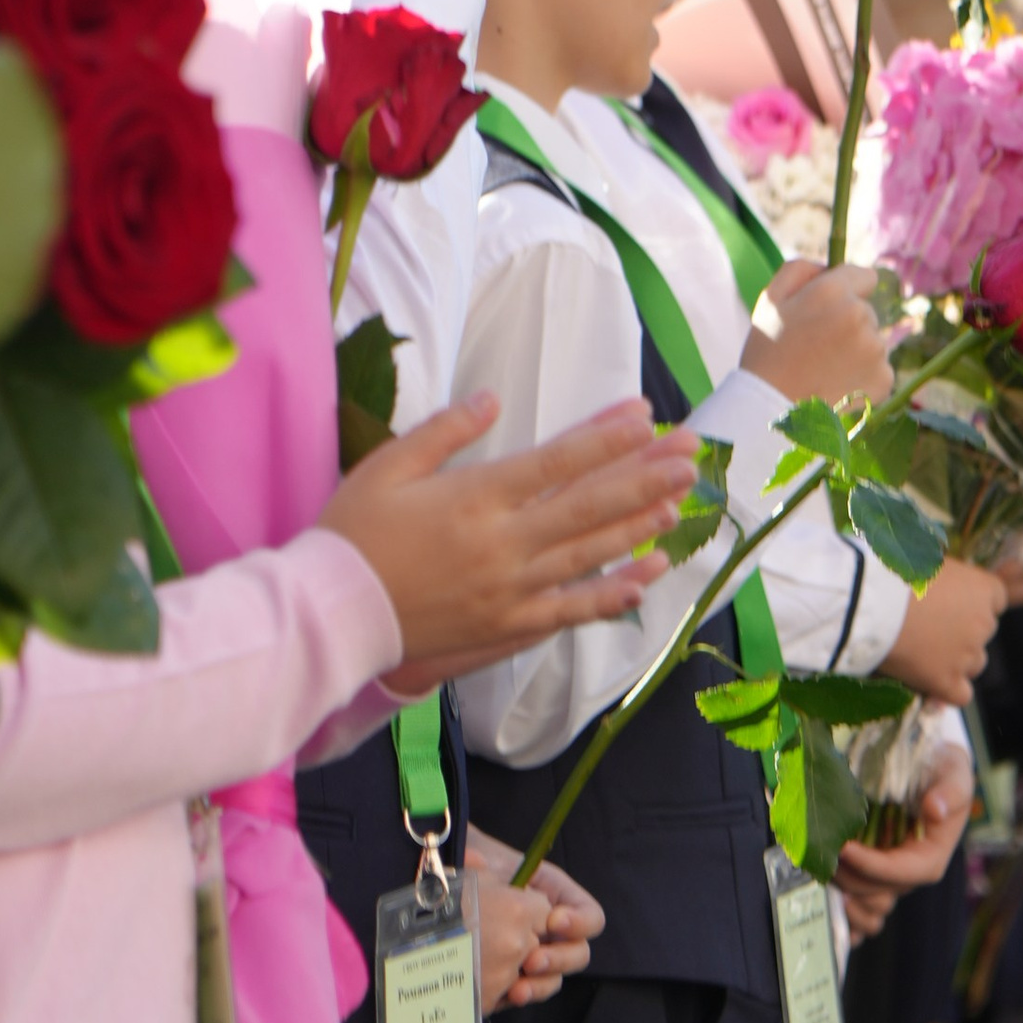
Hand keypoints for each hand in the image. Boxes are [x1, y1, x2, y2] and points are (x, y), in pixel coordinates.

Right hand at [326, 395, 699, 668]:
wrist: (333, 615)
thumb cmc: (353, 534)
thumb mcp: (387, 467)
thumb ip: (444, 431)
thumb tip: (493, 398)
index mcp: (475, 497)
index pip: (556, 461)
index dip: (605, 438)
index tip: (644, 416)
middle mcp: (504, 542)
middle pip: (588, 503)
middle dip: (644, 474)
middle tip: (689, 452)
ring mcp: (512, 588)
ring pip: (590, 552)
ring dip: (639, 523)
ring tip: (680, 499)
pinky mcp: (509, 624)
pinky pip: (572, 609)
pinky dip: (613, 592)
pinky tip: (646, 575)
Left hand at [464, 826, 603, 1009]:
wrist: (448, 894)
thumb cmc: (474, 871)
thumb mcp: (485, 862)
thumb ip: (487, 862)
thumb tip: (475, 861)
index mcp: (558, 899)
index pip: (590, 917)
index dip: (579, 922)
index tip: (554, 920)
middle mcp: (553, 931)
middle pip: (579, 953)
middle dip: (560, 959)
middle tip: (533, 959)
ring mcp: (537, 956)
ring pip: (555, 977)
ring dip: (541, 984)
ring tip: (518, 986)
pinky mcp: (518, 977)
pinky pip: (531, 992)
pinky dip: (523, 995)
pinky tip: (508, 994)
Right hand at [742, 259, 895, 411]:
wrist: (771, 411)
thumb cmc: (767, 352)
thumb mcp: (770, 298)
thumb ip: (802, 268)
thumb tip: (830, 266)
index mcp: (835, 292)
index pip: (866, 276)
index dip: (847, 290)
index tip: (832, 308)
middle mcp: (862, 316)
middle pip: (867, 312)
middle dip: (847, 323)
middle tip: (816, 346)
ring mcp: (876, 350)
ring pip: (871, 341)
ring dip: (855, 350)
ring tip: (823, 369)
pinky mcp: (884, 379)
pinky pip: (877, 369)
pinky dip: (861, 377)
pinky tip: (836, 386)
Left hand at [833, 749, 973, 936]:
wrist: (930, 769)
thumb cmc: (943, 772)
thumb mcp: (954, 774)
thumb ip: (949, 792)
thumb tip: (934, 810)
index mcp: (929, 859)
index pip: (898, 872)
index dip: (870, 865)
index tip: (845, 848)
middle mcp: (907, 874)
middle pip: (873, 889)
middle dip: (846, 874)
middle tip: (820, 849)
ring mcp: (887, 874)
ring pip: (858, 895)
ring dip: (836, 882)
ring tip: (815, 858)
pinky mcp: (871, 869)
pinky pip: (853, 895)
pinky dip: (837, 894)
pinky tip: (818, 881)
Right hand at [881, 560, 1007, 705]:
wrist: (870, 603)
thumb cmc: (896, 574)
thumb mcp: (931, 562)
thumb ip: (949, 580)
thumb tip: (947, 588)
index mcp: (984, 590)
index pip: (997, 600)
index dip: (974, 604)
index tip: (953, 604)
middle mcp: (984, 624)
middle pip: (984, 632)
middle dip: (964, 631)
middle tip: (931, 627)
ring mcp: (967, 656)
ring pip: (975, 664)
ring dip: (957, 660)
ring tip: (924, 653)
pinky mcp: (947, 682)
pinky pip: (961, 694)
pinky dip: (948, 690)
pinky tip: (930, 682)